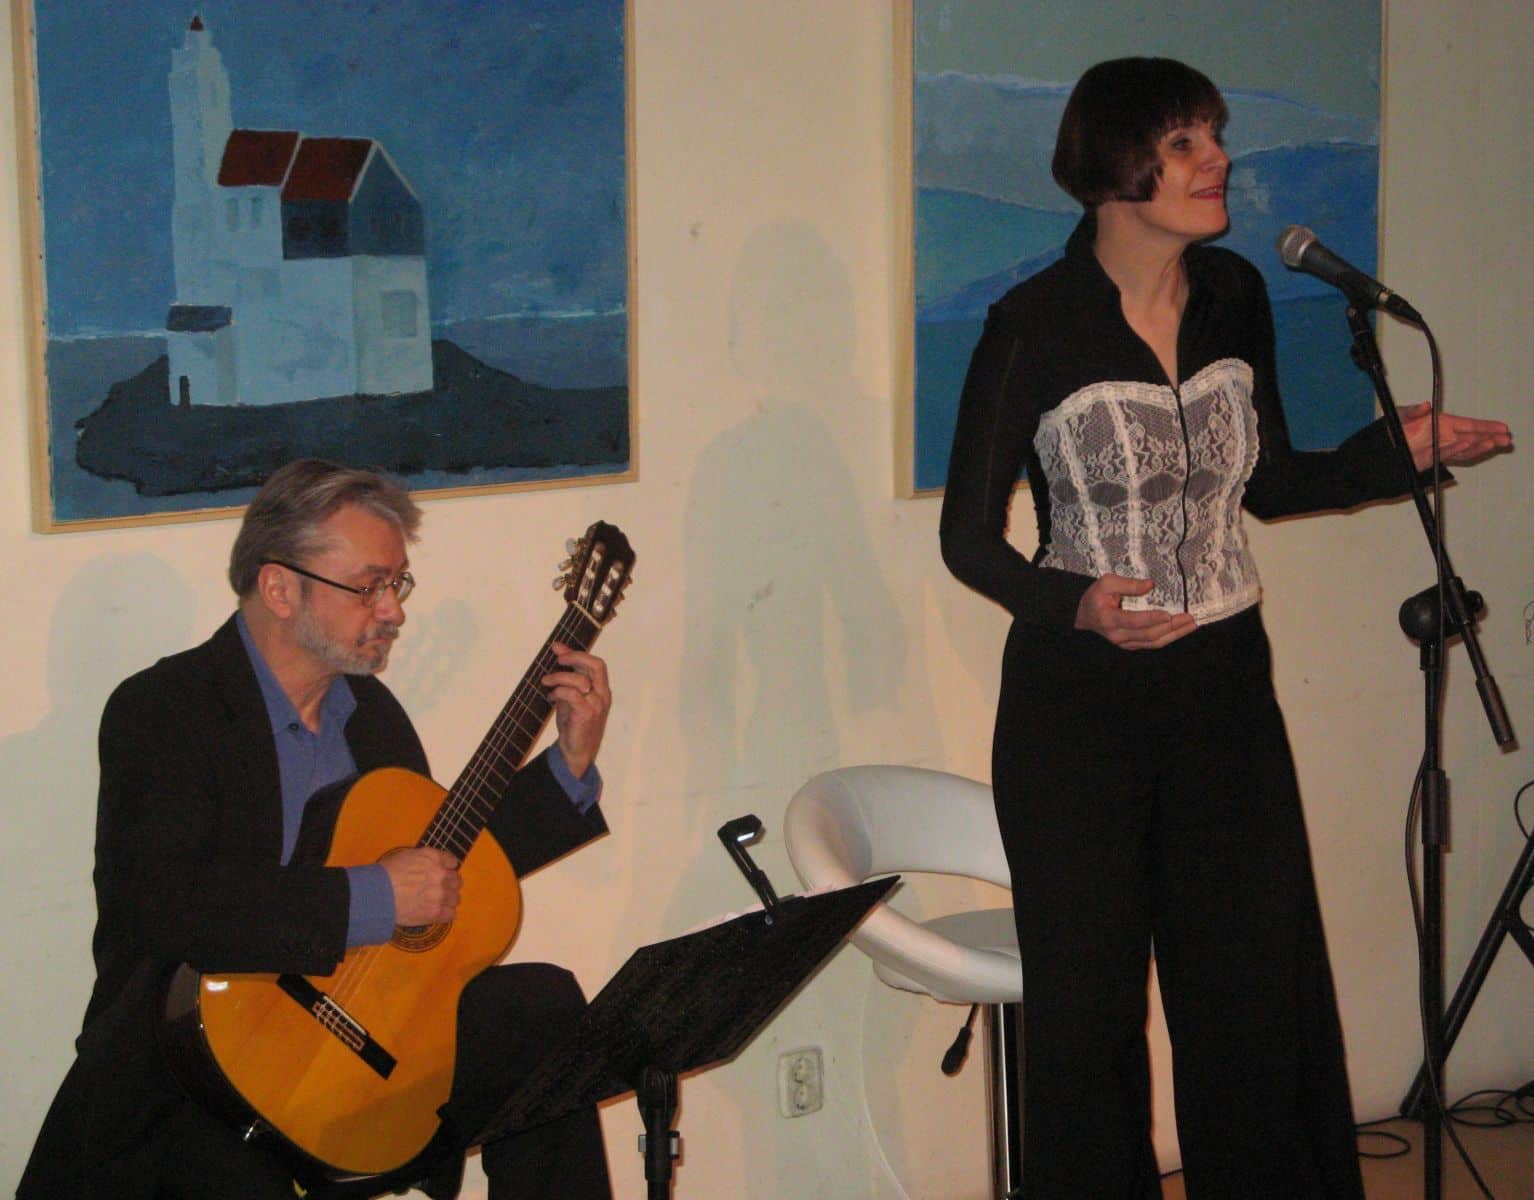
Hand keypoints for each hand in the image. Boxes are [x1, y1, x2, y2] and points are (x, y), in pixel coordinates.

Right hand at [380, 847, 460, 925]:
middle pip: (456, 881)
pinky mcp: (436, 912)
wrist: (377, 894)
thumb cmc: (386, 873)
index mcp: (434, 858)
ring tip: (435, 903)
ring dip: (447, 900)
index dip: (447, 868)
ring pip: (455, 898)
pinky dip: (445, 914)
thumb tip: (430, 865)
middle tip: (437, 890)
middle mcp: (441, 875)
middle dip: (448, 885)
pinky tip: (436, 913)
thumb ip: (425, 859)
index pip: (452, 862)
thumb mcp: (406, 855)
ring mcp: (441, 894)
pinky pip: (451, 914)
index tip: (441, 873)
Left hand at [542, 642, 610, 779]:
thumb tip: (558, 650)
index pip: (596, 663)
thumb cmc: (574, 722)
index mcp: (601, 689)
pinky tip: (551, 696)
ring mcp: (596, 705)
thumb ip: (567, 674)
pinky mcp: (586, 714)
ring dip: (558, 677)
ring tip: (547, 682)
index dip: (576, 653)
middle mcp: (602, 695)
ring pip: (579, 680)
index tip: (557, 649)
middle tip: (557, 659)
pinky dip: (558, 691)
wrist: (576, 751)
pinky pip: (571, 694)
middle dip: (575, 657)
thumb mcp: (570, 695)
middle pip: (596, 665)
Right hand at [1074, 574, 1197, 650]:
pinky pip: (1152, 644)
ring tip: (1191, 625)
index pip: (1132, 621)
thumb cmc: (1095, 597)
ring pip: (1153, 642)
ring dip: (1174, 634)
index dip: (1150, 619)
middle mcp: (1117, 635)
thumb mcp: (1106, 583)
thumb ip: (1128, 584)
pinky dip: (1168, 637)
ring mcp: (1124, 643)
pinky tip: (1180, 630)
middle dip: (1170, 627)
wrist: (1083, 616)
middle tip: (1189, 618)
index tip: (1168, 614)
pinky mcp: (1131, 645)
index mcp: (1109, 619)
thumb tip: (1150, 585)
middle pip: (1148, 634)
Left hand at [1400, 403, 1511, 470]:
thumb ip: (1413, 411)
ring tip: (1494, 444)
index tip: (1501, 427)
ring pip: (1464, 449)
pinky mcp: (1431, 460)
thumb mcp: (1400, 415)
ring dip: (1479, 447)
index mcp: (1441, 423)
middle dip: (1489, 438)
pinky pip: (1448, 456)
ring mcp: (1438, 449)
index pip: (1468, 424)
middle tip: (1505, 439)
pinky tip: (1468, 446)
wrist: (1376, 450)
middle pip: (1471, 437)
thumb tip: (1426, 406)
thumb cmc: (1389, 428)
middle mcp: (1442, 436)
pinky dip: (1458, 452)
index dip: (1485, 426)